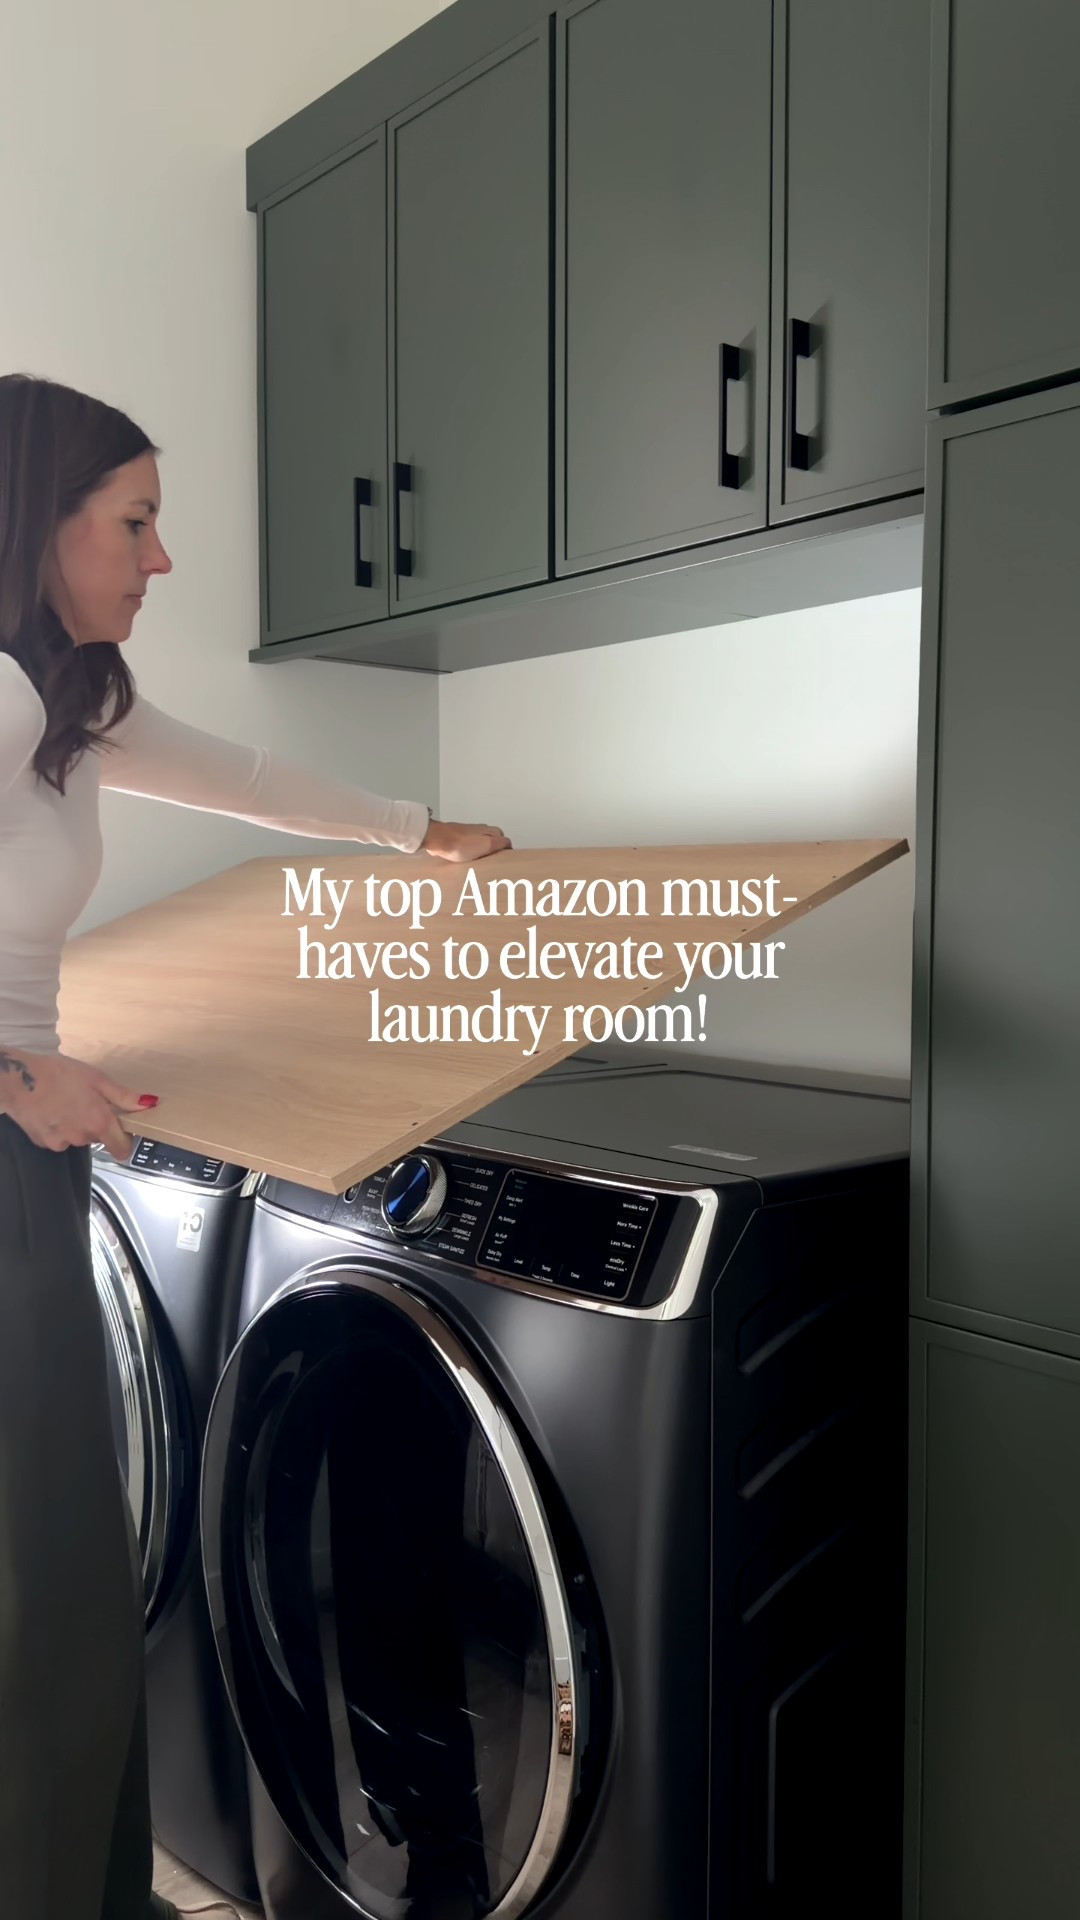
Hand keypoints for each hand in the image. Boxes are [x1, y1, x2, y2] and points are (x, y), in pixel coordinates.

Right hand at [0, 1049, 154, 1160]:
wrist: (19, 1080)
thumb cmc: (59, 1074)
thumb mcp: (96, 1079)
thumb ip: (124, 1096)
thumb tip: (150, 1104)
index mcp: (100, 1122)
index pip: (122, 1149)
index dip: (125, 1140)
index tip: (122, 1128)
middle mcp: (83, 1137)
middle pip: (99, 1138)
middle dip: (97, 1124)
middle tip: (87, 1102)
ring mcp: (63, 1143)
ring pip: (78, 1137)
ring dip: (77, 1125)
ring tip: (66, 1103)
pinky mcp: (45, 1143)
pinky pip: (60, 1139)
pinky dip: (59, 1128)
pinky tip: (52, 1110)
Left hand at [420, 818, 512, 862]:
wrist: (438, 839)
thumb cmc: (461, 845)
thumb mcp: (487, 845)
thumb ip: (500, 843)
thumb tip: (509, 844)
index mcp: (491, 831)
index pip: (505, 842)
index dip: (505, 852)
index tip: (503, 862)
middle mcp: (482, 829)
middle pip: (494, 842)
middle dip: (494, 852)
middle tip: (492, 865)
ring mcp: (469, 833)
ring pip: (481, 844)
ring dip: (482, 853)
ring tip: (480, 864)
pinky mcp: (458, 838)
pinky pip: (469, 846)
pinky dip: (471, 853)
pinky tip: (467, 860)